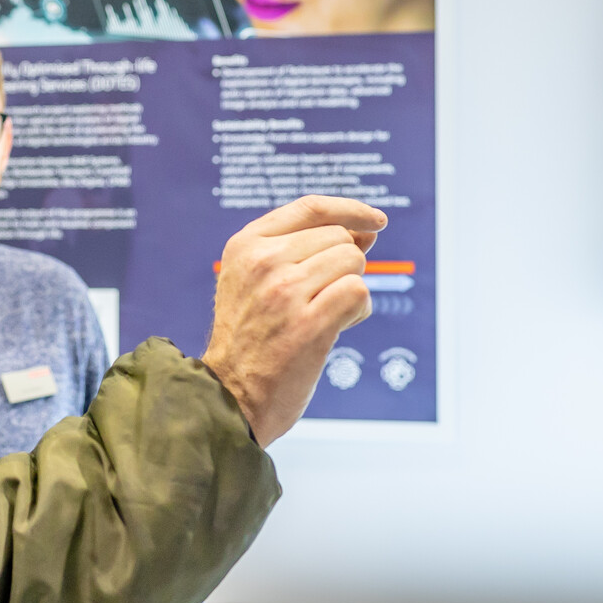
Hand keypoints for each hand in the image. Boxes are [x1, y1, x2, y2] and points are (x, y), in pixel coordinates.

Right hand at [202, 195, 386, 444]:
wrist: (227, 395)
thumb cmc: (249, 340)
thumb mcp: (255, 281)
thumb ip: (304, 250)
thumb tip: (365, 230)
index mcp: (246, 245)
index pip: (311, 208)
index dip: (350, 210)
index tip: (375, 220)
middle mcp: (264, 261)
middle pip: (339, 238)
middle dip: (345, 266)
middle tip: (322, 299)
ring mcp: (285, 291)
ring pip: (352, 262)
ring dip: (350, 289)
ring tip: (325, 315)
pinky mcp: (308, 323)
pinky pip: (359, 292)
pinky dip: (357, 311)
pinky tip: (338, 327)